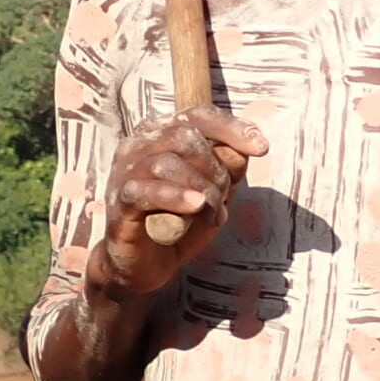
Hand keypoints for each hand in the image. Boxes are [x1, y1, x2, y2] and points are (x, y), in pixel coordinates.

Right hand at [87, 107, 265, 298]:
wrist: (148, 265)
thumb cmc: (181, 220)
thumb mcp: (216, 192)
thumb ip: (229, 168)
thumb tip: (244, 150)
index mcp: (161, 132)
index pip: (199, 115)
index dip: (231, 128)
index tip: (261, 147)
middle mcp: (138, 144)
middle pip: (186, 137)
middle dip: (217, 169)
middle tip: (224, 199)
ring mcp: (124, 172)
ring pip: (168, 163)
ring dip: (202, 191)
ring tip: (212, 215)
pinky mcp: (118, 201)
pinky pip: (145, 191)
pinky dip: (175, 197)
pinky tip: (195, 206)